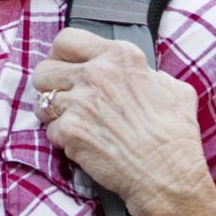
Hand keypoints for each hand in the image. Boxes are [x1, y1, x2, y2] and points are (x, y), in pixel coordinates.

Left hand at [28, 29, 208, 209]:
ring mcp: (80, 102)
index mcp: (120, 57)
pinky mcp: (70, 130)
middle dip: (49, 85)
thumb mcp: (174, 90)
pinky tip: (81, 144)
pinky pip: (50, 130)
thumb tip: (143, 75)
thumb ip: (149, 75)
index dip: (60, 55)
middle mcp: (96, 74)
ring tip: (72, 123)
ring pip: (41, 101)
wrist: (167, 174)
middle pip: (44, 69)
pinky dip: (62, 139)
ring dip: (52, 113)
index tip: (64, 67)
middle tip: (62, 98)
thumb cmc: (175, 136)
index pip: (67, 40)